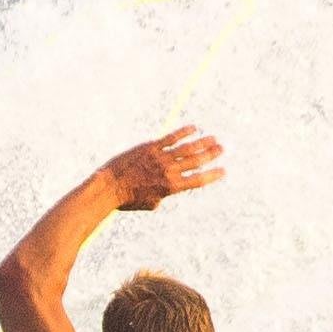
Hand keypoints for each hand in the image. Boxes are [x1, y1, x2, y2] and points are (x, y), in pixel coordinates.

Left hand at [98, 129, 224, 212]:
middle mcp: (169, 172)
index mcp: (171, 188)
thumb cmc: (128, 200)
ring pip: (187, 148)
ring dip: (202, 142)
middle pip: (196, 161)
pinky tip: (194, 128)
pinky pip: (171, 138)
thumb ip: (164, 195)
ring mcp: (160, 158)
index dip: (213, 175)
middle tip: (222, 149)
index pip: (198, 180)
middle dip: (211, 155)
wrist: (108, 188)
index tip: (223, 171)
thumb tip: (168, 190)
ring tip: (213, 138)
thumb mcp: (151, 203)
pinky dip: (184, 132)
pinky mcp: (150, 147)